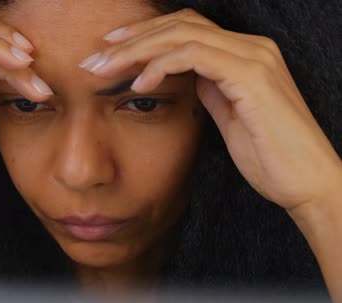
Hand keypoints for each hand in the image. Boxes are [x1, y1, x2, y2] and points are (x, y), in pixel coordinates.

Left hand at [80, 8, 341, 216]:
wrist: (304, 183)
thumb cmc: (268, 155)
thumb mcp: (228, 114)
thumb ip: (208, 88)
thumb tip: (180, 76)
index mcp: (243, 54)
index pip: (185, 28)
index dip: (144, 35)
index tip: (108, 50)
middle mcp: (250, 47)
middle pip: (178, 24)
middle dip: (130, 39)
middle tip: (93, 57)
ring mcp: (253, 58)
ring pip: (181, 35)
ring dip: (136, 50)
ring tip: (104, 69)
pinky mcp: (252, 76)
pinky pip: (195, 57)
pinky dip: (161, 66)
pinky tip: (138, 84)